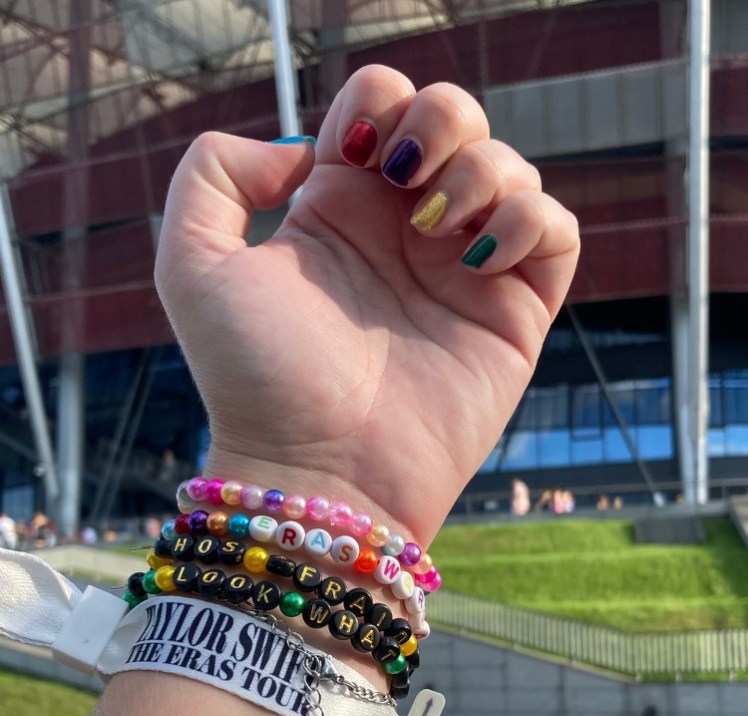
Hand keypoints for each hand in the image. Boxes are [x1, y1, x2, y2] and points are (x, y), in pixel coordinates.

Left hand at [155, 65, 578, 545]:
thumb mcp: (193, 266)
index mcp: (341, 207)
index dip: (380, 101)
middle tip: (410, 177)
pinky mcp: (512, 315)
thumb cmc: (254, 379)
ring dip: (486, 171)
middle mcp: (406, 232)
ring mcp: (463, 272)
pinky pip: (557, 233)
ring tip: (440, 232)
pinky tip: (479, 257)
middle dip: (446, 118)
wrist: (319, 470)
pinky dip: (533, 222)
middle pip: (459, 119)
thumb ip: (214, 176)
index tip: (355, 153)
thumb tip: (302, 152)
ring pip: (514, 168)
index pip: (384, 105)